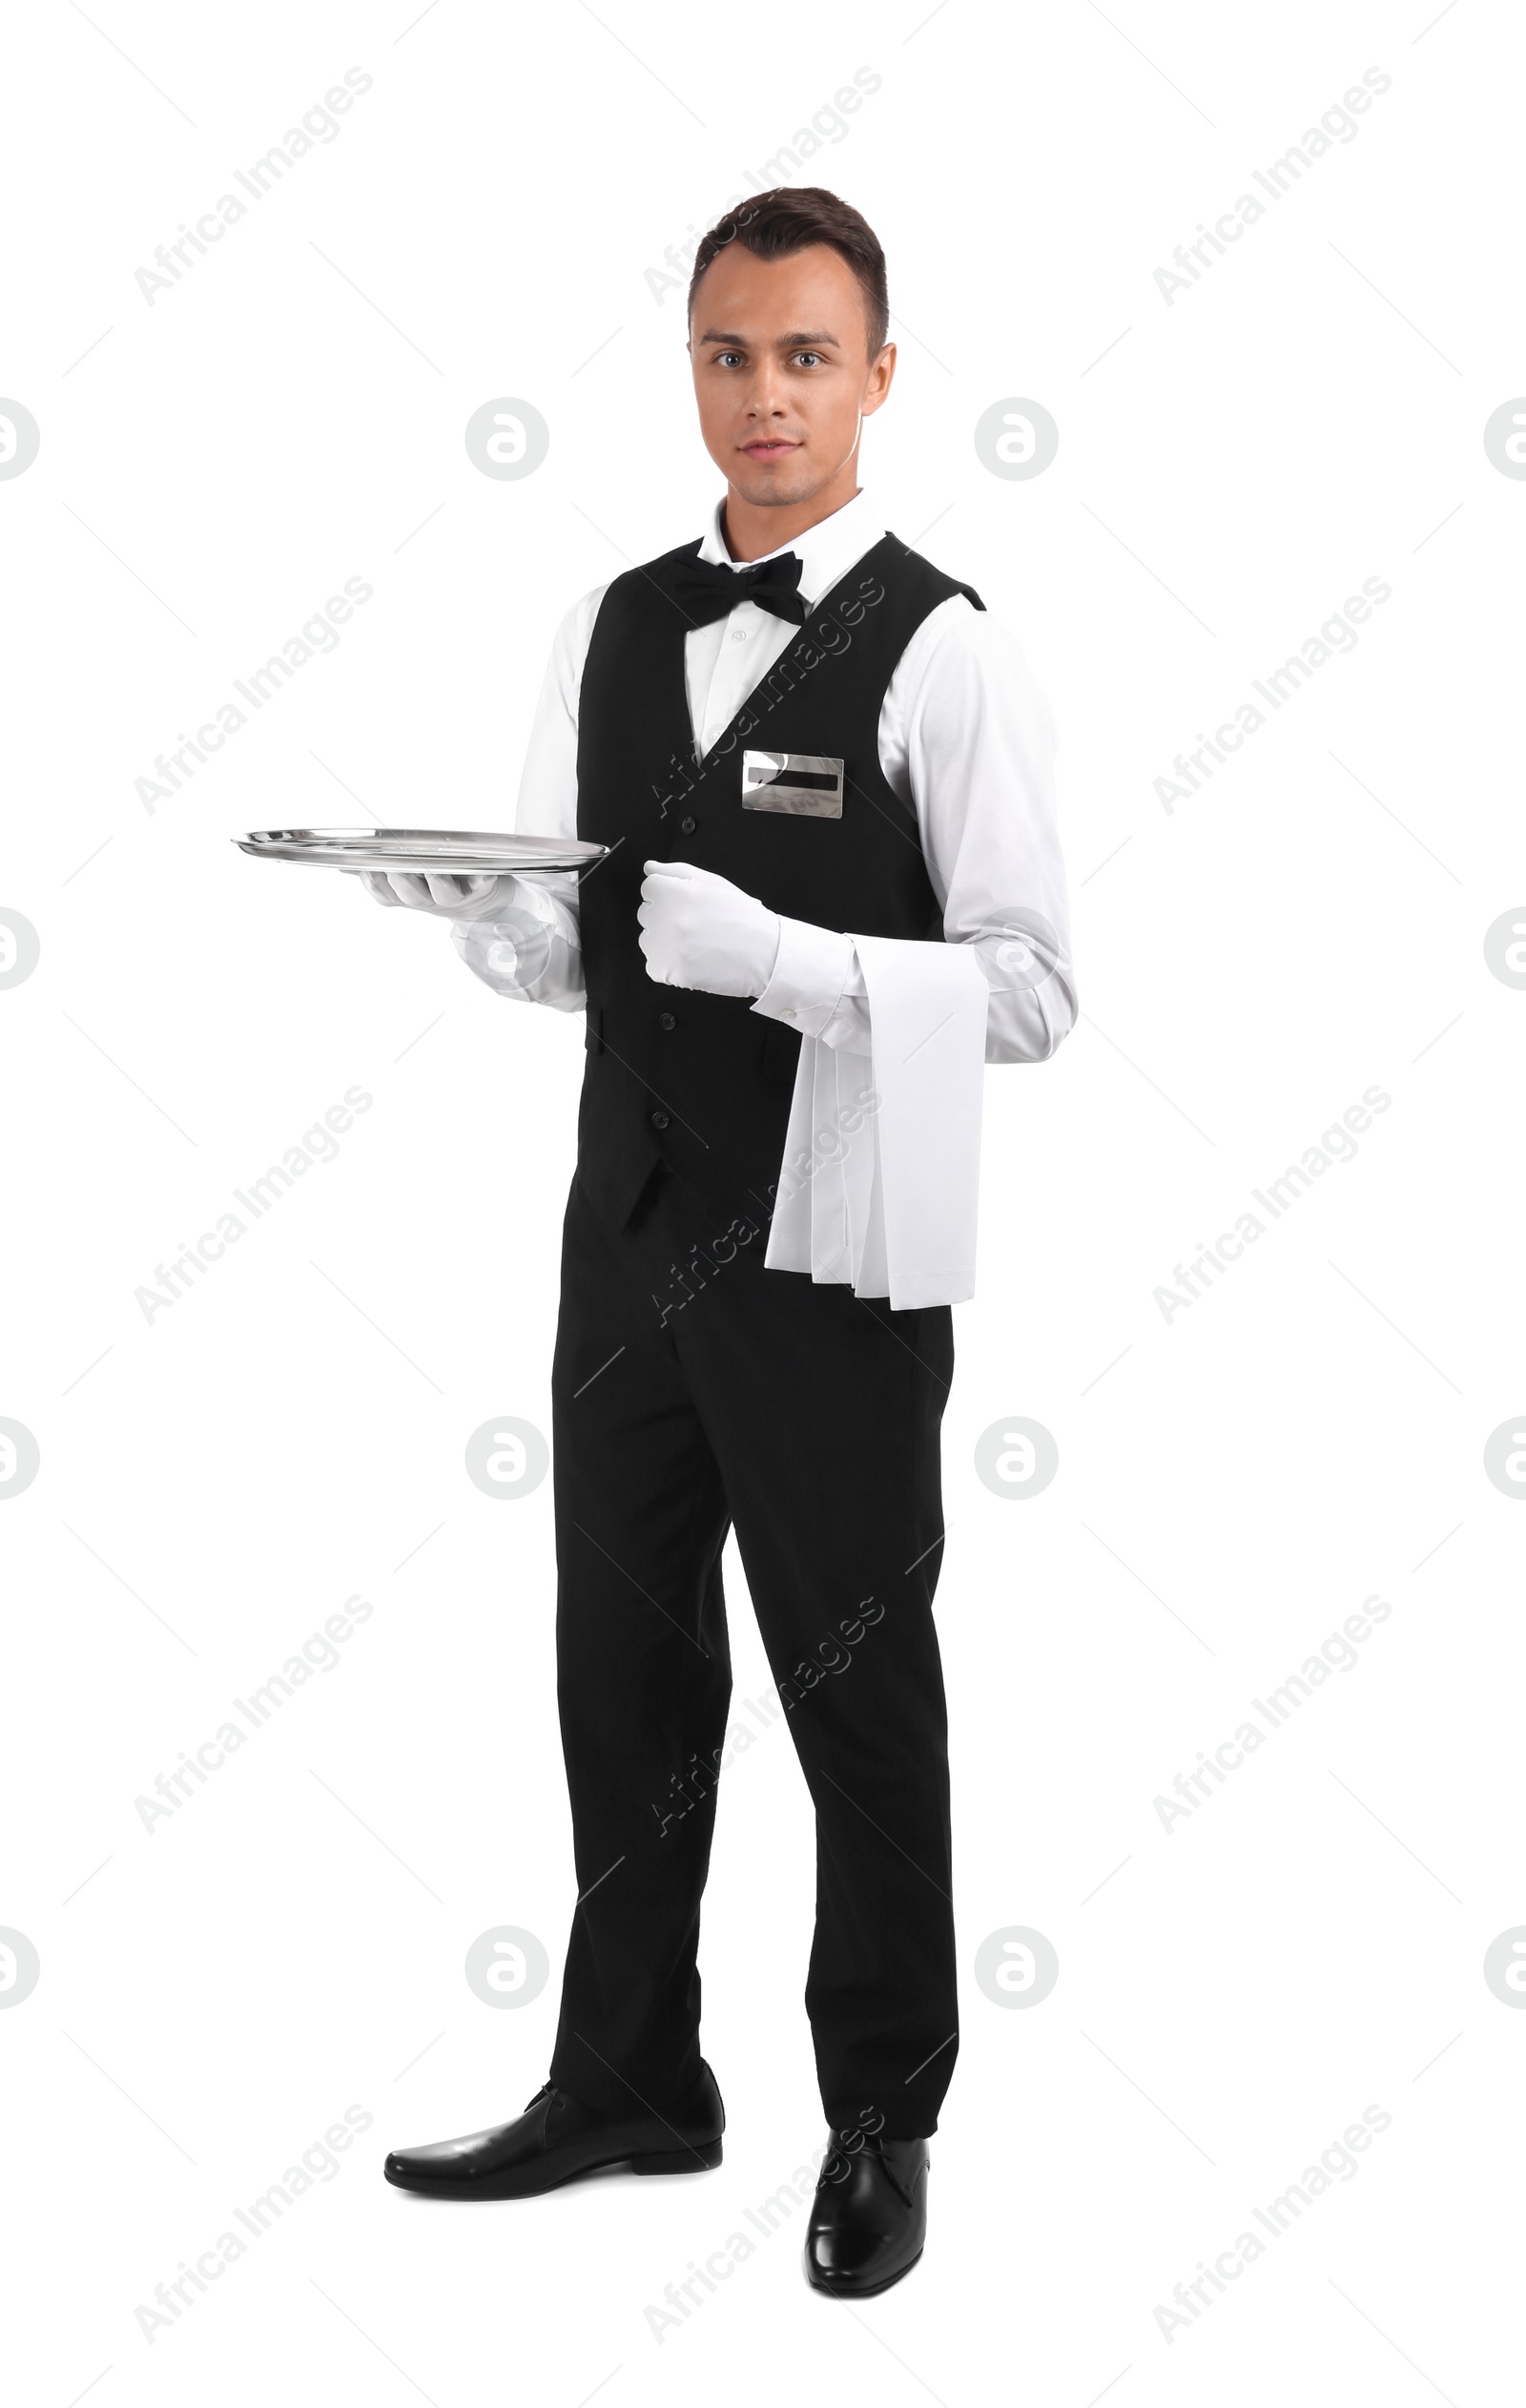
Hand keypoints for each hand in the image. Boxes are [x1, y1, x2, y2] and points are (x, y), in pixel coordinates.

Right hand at [348, 868, 524, 917]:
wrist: (482, 901)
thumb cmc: (440, 883)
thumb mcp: (408, 879)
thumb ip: (379, 868)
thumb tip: (344, 863)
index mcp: (410, 896)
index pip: (386, 896)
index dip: (375, 884)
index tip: (366, 867)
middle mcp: (431, 899)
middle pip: (412, 896)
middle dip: (401, 882)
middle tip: (394, 867)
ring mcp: (458, 895)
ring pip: (442, 893)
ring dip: (434, 882)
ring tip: (429, 868)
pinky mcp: (482, 886)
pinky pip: (481, 883)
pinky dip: (480, 878)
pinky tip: (478, 871)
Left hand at [638, 860, 779, 997]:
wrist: (764, 953)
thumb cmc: (742, 917)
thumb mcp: (711, 882)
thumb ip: (674, 872)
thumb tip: (648, 867)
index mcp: (672, 891)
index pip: (649, 889)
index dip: (670, 896)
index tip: (688, 905)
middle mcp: (664, 917)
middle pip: (646, 915)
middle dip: (666, 918)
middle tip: (696, 926)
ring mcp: (664, 946)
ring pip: (648, 941)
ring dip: (664, 943)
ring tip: (695, 944)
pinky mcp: (668, 972)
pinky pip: (654, 967)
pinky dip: (669, 967)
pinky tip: (692, 960)